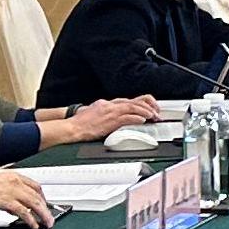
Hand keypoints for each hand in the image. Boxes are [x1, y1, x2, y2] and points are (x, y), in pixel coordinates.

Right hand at [0, 168, 51, 227]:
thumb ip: (9, 194)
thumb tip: (16, 206)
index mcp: (13, 176)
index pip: (35, 186)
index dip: (43, 197)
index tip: (46, 205)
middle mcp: (14, 181)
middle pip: (38, 196)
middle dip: (46, 208)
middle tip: (50, 218)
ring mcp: (10, 190)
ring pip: (34, 203)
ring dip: (43, 215)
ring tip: (46, 223)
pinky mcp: (5, 201)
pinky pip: (23, 212)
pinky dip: (30, 219)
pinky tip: (33, 224)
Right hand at [41, 95, 157, 145]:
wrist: (72, 128)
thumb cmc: (81, 124)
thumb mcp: (96, 113)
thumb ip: (107, 113)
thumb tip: (117, 117)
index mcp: (107, 103)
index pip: (128, 100)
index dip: (142, 104)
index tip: (150, 109)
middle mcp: (110, 105)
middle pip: (133, 101)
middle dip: (147, 107)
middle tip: (156, 113)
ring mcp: (110, 112)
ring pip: (132, 108)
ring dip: (145, 112)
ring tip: (153, 116)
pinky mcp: (109, 121)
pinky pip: (126, 118)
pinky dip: (136, 118)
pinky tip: (143, 120)